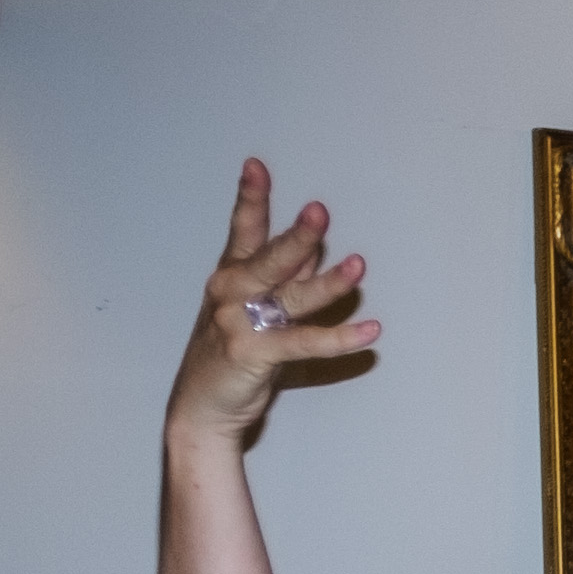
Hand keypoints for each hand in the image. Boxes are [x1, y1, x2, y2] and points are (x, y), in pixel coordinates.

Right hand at [166, 159, 383, 442]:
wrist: (202, 407)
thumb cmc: (232, 352)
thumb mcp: (254, 307)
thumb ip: (282, 278)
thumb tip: (311, 245)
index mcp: (231, 276)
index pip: (243, 231)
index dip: (250, 198)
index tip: (256, 166)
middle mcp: (231, 293)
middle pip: (270, 258)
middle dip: (297, 236)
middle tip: (319, 212)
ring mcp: (239, 323)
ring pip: (291, 297)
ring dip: (328, 282)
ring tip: (358, 265)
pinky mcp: (253, 354)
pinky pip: (304, 342)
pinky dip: (339, 338)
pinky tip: (370, 331)